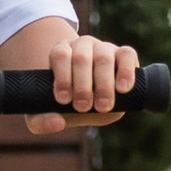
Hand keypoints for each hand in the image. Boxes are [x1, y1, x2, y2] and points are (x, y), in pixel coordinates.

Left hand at [20, 34, 136, 132]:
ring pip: (104, 57)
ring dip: (103, 84)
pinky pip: (128, 54)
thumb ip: (43, 120)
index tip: (64, 100)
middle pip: (82, 58)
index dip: (62, 77)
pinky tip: (122, 89)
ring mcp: (104, 48)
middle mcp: (82, 46)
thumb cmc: (66, 102)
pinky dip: (126, 71)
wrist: (89, 97)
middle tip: (82, 107)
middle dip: (82, 86)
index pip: (60, 55)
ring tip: (102, 106)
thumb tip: (57, 123)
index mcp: (61, 53)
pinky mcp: (124, 54)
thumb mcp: (49, 111)